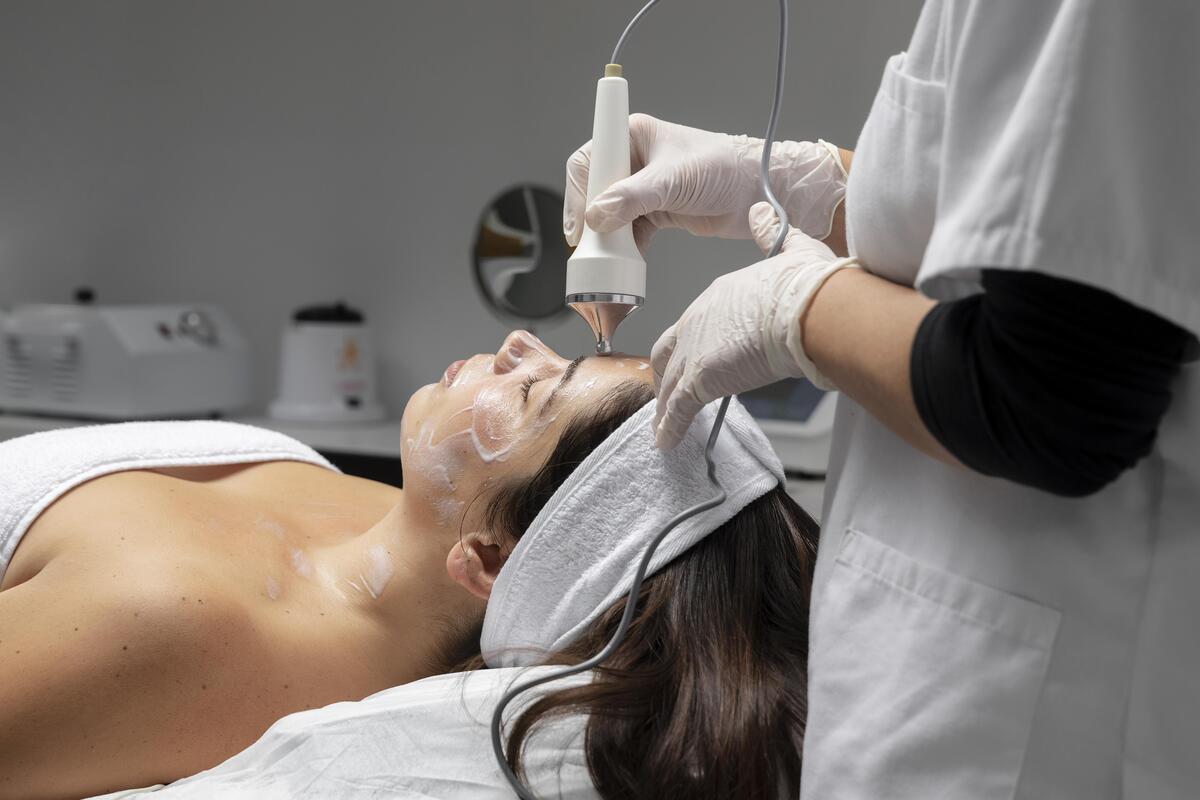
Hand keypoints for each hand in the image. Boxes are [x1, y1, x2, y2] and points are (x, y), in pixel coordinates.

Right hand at [564, 114, 846, 252]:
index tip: (580, 223)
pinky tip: (626, 263)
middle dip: (590, 220)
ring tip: (608, 258)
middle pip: (593, 191)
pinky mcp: (655, 212)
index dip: (578, 192)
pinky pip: (628, 233)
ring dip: (608, 239)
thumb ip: (632, 198)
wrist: (757, 193)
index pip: (589, 160)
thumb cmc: (723, 168)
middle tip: (590, 245)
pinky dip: (625, 250)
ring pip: (609, 216)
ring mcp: (643, 188)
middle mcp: (634, 160)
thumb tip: (596, 216)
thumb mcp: (673, 180)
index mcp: (633, 136)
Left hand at [650, 202, 859, 448]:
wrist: (809, 307)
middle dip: (665, 373)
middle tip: (666, 391)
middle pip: (668, 351)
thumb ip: (771, 233)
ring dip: (665, 406)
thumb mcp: (791, 249)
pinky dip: (669, 427)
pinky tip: (665, 441)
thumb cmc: (808, 284)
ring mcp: (696, 350)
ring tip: (663, 425)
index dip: (692, 343)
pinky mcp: (702, 377)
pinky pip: (677, 409)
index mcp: (718, 295)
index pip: (694, 324)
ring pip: (669, 383)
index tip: (697, 355)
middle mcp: (698, 320)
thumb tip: (763, 212)